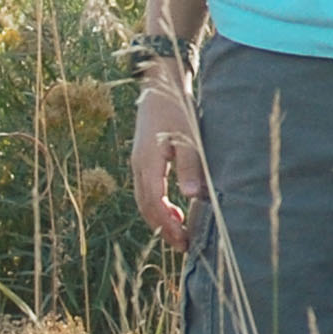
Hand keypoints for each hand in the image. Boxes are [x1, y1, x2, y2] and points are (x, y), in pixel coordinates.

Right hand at [130, 74, 206, 251]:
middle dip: (164, 229)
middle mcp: (139, 167)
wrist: (160, 87)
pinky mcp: (144, 161)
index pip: (154, 204)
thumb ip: (190, 167)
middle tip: (183, 246)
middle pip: (146, 207)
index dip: (167, 226)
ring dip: (160, 219)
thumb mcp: (188, 138)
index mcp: (148, 164)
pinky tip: (175, 210)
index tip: (183, 241)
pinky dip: (158, 206)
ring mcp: (139, 164)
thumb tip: (193, 198)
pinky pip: (147, 191)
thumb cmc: (177, 111)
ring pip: (145, 201)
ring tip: (180, 233)